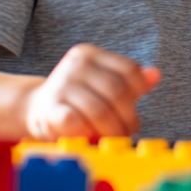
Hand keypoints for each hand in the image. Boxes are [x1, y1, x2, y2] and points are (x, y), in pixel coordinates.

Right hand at [22, 44, 159, 140]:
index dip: (139, 91)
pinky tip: (92, 137)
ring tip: (114, 137)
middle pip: (117, 91)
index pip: (128, 69)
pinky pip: (76, 122)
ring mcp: (60, 85)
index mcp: (90, 53)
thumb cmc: (77, 97)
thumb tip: (156, 75)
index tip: (136, 108)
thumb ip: (130, 80)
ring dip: (112, 129)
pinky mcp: (48, 109)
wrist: (34, 108)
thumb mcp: (103, 82)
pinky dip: (89, 132)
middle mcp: (75, 65)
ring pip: (100, 109)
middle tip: (128, 130)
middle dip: (128, 116)